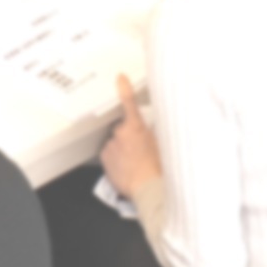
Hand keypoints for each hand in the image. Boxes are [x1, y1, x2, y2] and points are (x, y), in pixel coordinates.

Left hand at [99, 74, 161, 197]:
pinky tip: (126, 168)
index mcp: (136, 127)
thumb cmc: (158, 168)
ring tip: (134, 163)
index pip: (129, 102)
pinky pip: (110, 153)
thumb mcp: (162, 145)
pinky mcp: (104, 157)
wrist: (148, 189)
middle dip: (129, 135)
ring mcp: (111, 145)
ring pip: (116, 142)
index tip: (120, 78)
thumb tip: (153, 126)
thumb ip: (154, 132)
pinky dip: (115, 158)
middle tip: (140, 150)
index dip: (124, 88)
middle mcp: (121, 132)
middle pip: (122, 128)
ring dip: (122, 148)